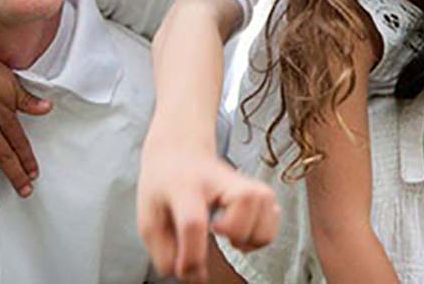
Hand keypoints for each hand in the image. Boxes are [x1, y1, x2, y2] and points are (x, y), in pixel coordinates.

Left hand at [138, 136, 278, 282]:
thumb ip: (163, 252)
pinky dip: (264, 234)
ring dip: (253, 235)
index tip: (186, 270)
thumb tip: (191, 276)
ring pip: (267, 205)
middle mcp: (219, 178)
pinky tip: (244, 234)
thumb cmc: (163, 188)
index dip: (192, 255)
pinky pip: (275, 214)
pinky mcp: (256, 188)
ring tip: (232, 238)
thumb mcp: (149, 217)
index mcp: (185, 186)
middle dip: (237, 231)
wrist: (179, 152)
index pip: (193, 221)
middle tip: (217, 233)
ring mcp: (242, 180)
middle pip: (246, 200)